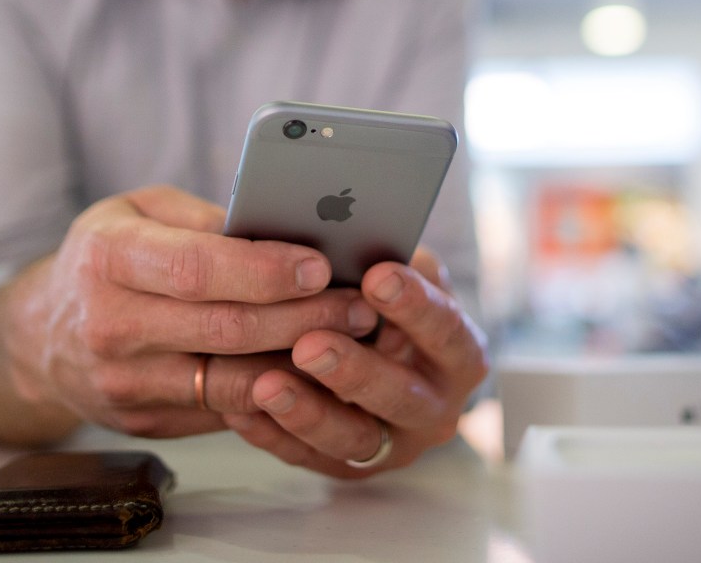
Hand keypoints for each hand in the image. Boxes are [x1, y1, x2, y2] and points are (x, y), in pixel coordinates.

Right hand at [0, 185, 379, 443]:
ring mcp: (124, 383)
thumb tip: (284, 227)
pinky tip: (314, 370)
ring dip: (300, 362)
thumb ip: (204, 217)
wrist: (41, 337)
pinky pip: (222, 409)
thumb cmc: (106, 256)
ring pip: (231, 379)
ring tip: (350, 338)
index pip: (195, 268)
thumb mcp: (138, 211)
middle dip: (303, 316)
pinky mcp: (144, 422)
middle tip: (359, 306)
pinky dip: (275, 390)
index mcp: (108, 257)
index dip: (264, 269)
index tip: (320, 264)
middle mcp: (110, 325)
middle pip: (225, 328)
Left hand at [222, 248, 489, 477]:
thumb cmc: (385, 303)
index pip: (447, 330)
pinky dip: (273, 434)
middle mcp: (436, 406)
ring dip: (308, 412)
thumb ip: (389, 260)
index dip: (415, 305)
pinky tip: (240, 409)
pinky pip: (308, 457)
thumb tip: (355, 233)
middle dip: (355, 369)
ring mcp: (394, 443)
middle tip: (310, 343)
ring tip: (266, 383)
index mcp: (460, 352)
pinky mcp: (348, 467)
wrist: (379, 353)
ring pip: (354, 438)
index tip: (378, 276)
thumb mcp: (402, 275)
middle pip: (402, 395)